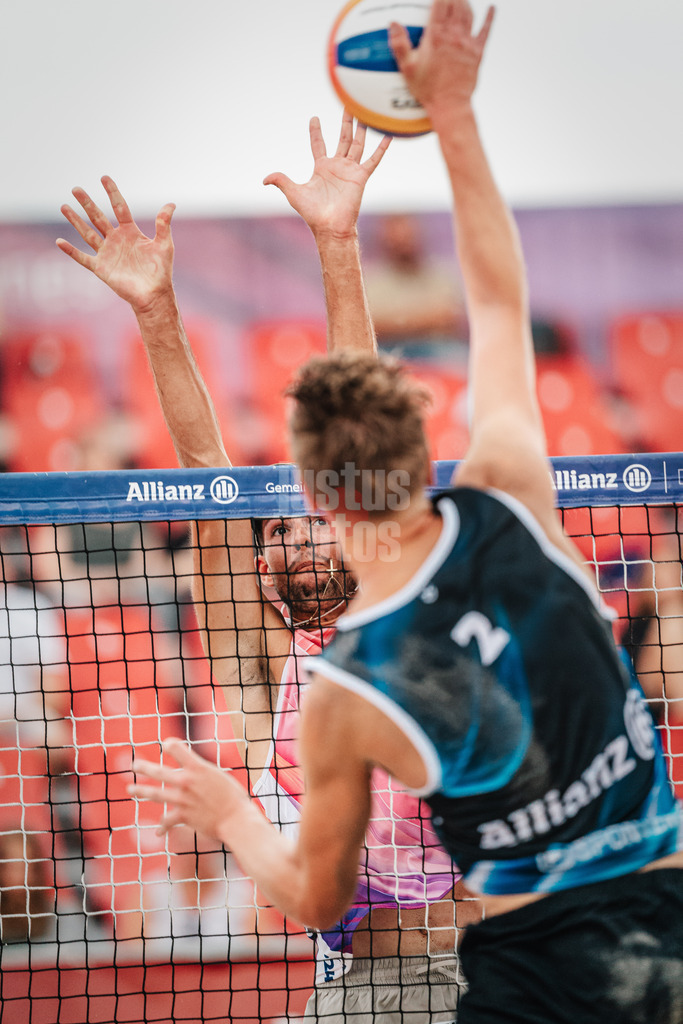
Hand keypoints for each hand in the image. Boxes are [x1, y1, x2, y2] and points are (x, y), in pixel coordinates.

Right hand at [56, 176, 175, 314]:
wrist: (154, 294)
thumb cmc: (161, 271)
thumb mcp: (164, 244)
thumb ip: (164, 224)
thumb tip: (171, 203)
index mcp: (130, 232)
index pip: (119, 207)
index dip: (112, 192)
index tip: (104, 177)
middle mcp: (116, 240)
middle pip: (98, 217)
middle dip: (87, 203)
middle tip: (75, 188)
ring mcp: (107, 253)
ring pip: (87, 233)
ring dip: (75, 220)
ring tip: (63, 206)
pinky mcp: (101, 268)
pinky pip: (83, 257)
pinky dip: (71, 251)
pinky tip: (59, 241)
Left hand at [129, 737, 248, 839]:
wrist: (235, 818)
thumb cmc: (233, 797)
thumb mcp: (218, 776)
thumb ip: (203, 773)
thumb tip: (195, 774)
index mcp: (198, 767)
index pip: (178, 748)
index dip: (171, 745)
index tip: (167, 744)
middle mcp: (187, 781)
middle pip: (159, 772)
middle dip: (144, 768)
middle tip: (133, 765)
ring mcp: (183, 799)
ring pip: (156, 794)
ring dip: (142, 791)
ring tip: (131, 789)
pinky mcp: (183, 816)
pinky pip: (167, 821)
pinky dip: (162, 827)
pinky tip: (158, 832)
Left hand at [264, 110, 390, 238]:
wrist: (330, 227)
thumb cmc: (313, 213)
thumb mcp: (294, 193)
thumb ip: (281, 181)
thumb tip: (264, 179)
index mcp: (321, 168)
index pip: (318, 144)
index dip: (315, 132)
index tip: (314, 118)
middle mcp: (337, 166)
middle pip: (342, 139)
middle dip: (345, 122)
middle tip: (347, 104)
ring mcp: (350, 170)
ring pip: (357, 144)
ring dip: (362, 129)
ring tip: (365, 112)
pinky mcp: (361, 177)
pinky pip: (373, 160)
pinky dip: (382, 148)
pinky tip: (388, 135)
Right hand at [389, 0, 494, 116]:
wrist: (450, 105)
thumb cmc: (427, 89)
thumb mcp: (407, 68)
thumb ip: (399, 44)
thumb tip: (392, 23)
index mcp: (436, 36)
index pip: (440, 3)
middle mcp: (454, 35)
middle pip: (456, 4)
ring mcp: (467, 43)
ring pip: (469, 13)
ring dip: (465, 3)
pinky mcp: (478, 53)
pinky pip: (486, 30)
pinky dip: (489, 18)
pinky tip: (492, 8)